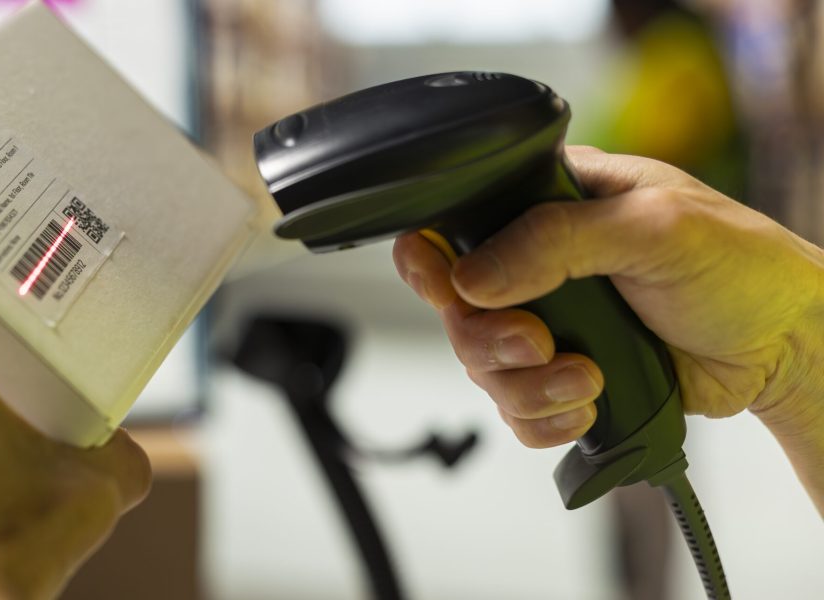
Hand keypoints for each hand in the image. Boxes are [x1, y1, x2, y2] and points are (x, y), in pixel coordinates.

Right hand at [392, 146, 823, 451]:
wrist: (787, 348)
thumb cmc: (742, 267)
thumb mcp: (654, 228)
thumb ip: (557, 241)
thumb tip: (474, 276)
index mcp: (555, 202)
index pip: (464, 222)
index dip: (438, 258)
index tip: (448, 287)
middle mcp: (541, 263)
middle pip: (459, 308)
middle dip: (491, 338)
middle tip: (540, 342)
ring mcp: (552, 323)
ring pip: (484, 366)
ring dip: (527, 386)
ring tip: (586, 379)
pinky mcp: (565, 376)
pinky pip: (517, 410)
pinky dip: (543, 418)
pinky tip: (586, 403)